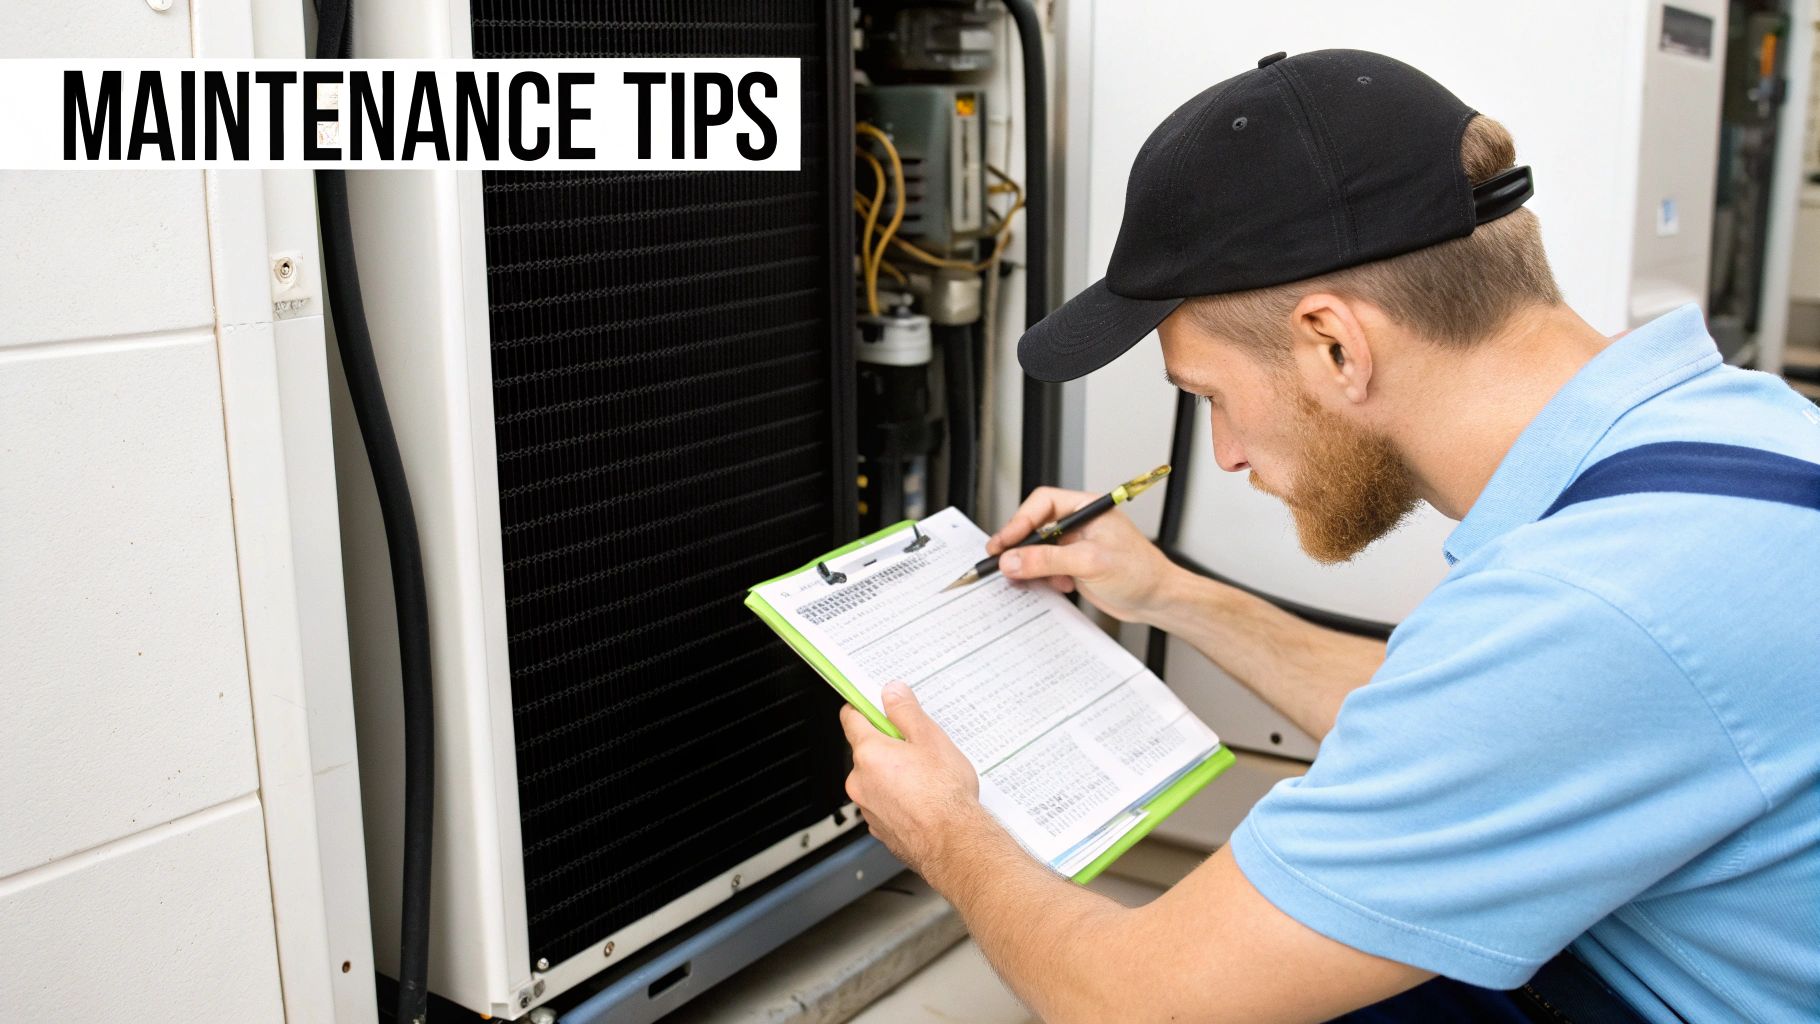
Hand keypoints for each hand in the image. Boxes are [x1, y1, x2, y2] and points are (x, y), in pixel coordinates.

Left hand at [840, 682, 992, 875]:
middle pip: (866, 750)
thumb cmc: (944, 794)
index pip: (851, 718)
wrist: (953, 842)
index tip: (876, 704)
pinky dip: (898, 799)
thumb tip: (892, 693)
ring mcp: (868, 808)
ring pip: (876, 779)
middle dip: (888, 745)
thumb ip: (905, 712)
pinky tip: (923, 799)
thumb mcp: (930, 739)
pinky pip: (884, 804)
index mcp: (869, 753)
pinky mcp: (880, 828)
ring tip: (926, 777)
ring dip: (893, 774)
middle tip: (918, 746)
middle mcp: (860, 781)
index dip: (864, 707)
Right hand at [988, 486, 1181, 624]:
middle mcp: (1078, 525)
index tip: (1004, 543)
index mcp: (1085, 509)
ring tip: (1026, 579)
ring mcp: (1075, 547)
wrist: (1158, 600)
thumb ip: (1048, 560)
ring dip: (1029, 566)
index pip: (1042, 504)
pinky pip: (1046, 569)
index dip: (1019, 521)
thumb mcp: (1090, 562)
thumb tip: (1013, 560)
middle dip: (1020, 547)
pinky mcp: (1074, 567)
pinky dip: (1042, 579)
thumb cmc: (1141, 572)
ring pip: (1037, 551)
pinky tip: (1056, 587)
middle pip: (1035, 527)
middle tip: (1002, 562)